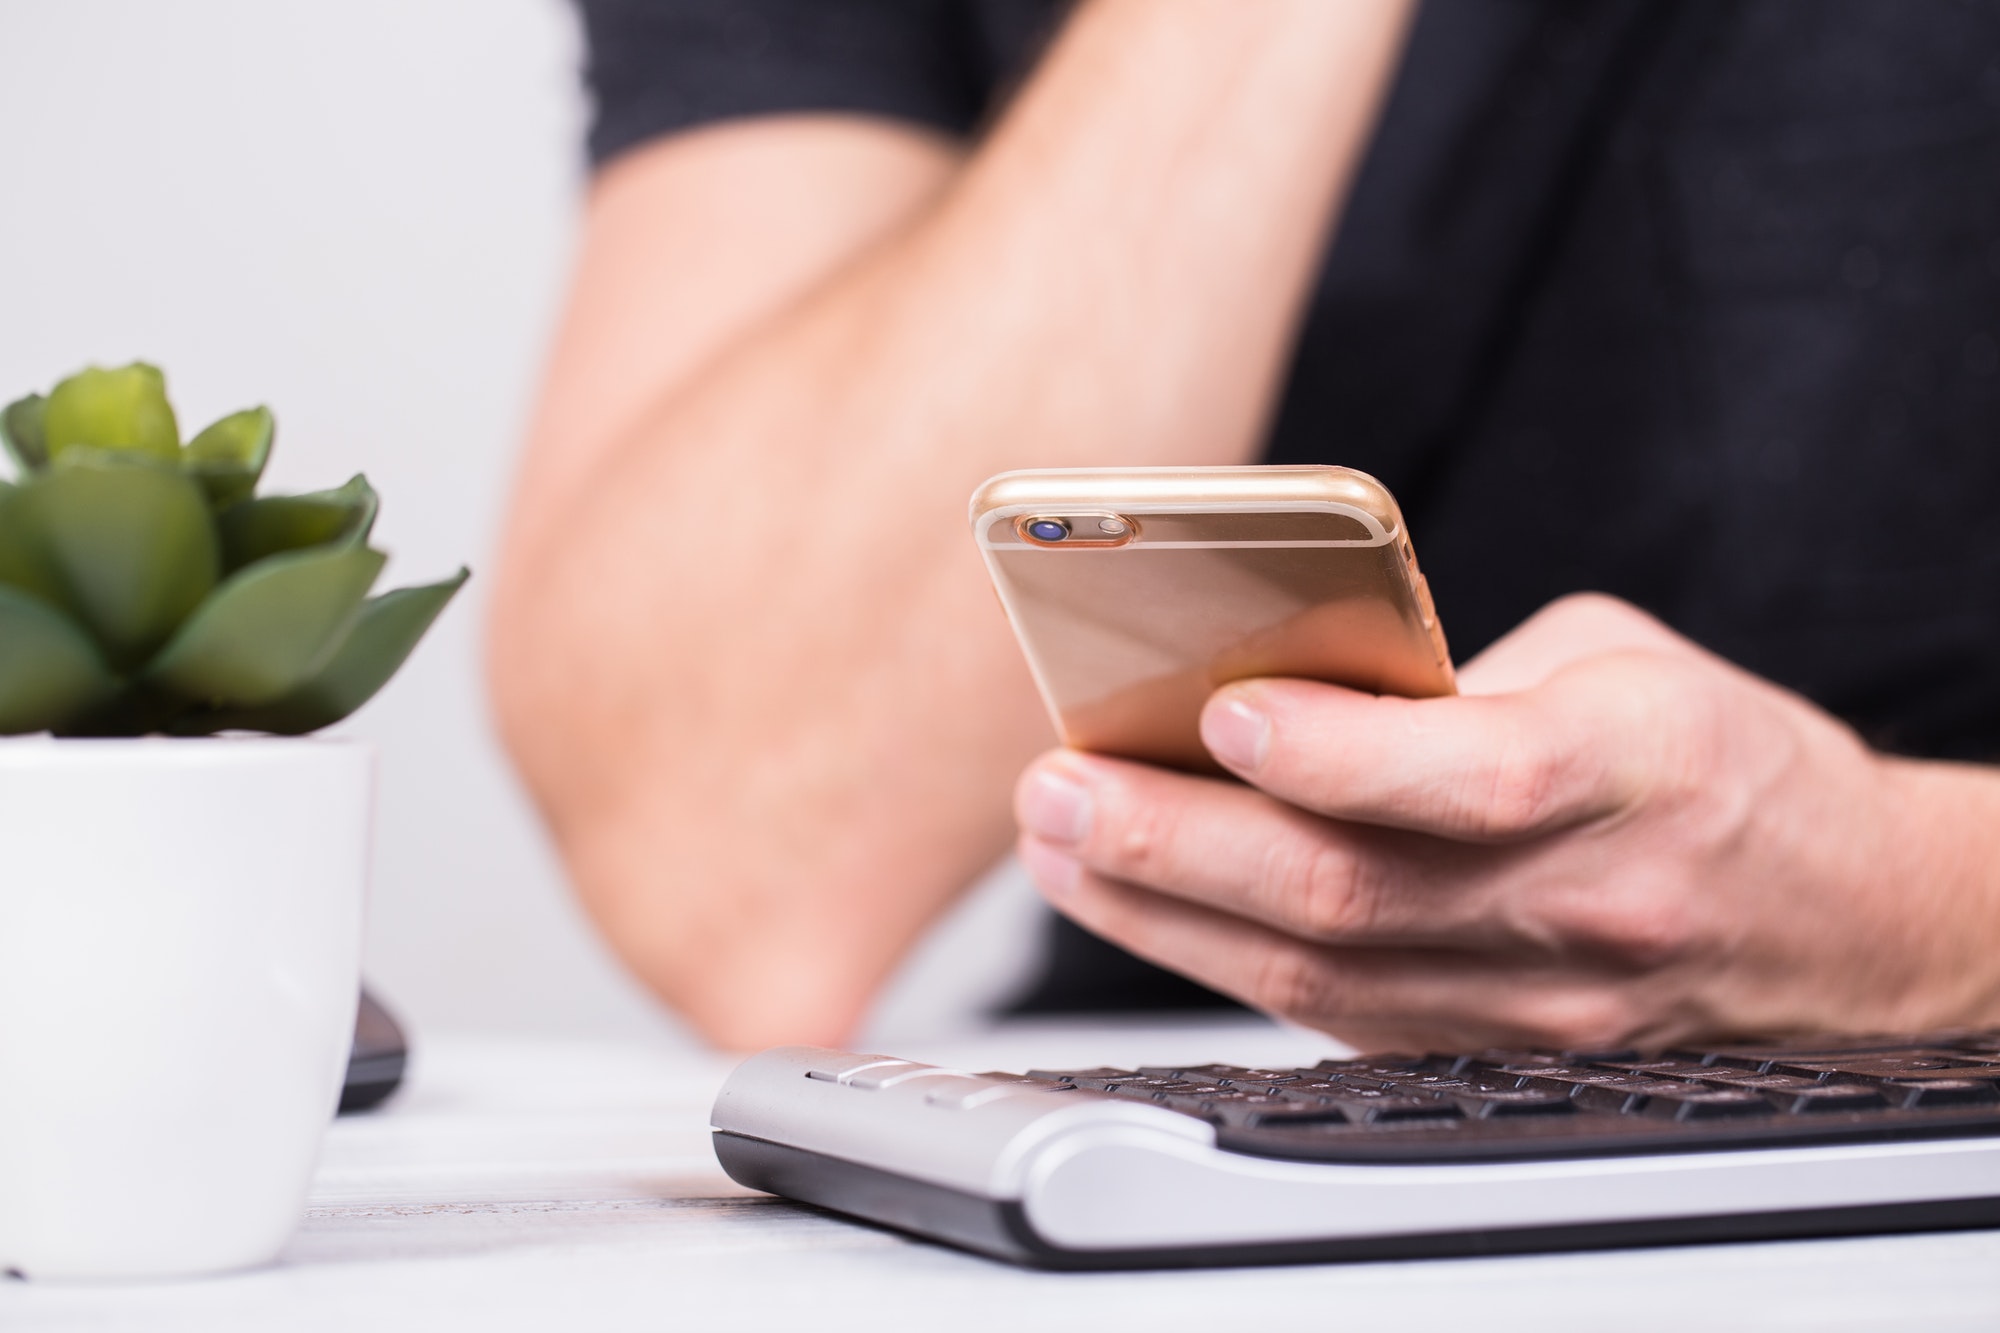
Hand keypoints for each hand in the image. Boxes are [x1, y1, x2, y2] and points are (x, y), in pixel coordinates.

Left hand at [1013, 594, 1999, 1049]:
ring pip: (1316, 973)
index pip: (1478, 775)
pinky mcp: (1489, 1049)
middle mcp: (1585, 903)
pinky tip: (1134, 903)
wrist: (1842, 924)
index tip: (1221, 712)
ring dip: (1163, 911)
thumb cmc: (1719, 763)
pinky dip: (1215, 956)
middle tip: (1061, 788)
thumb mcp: (1619, 666)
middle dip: (1179, 844)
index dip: (1341, 753)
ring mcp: (1536, 999)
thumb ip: (1457, 680)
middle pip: (1353, 894)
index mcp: (1639, 768)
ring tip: (1059, 842)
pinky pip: (1328, 1010)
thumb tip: (1278, 678)